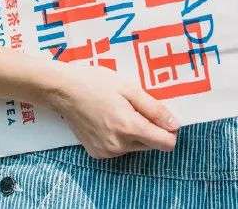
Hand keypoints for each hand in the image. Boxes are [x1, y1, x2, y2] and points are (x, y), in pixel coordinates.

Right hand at [43, 64, 178, 158]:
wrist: (63, 90)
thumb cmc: (96, 83)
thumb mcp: (130, 88)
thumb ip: (155, 109)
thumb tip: (175, 124)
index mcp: (129, 127)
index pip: (166, 144)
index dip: (169, 130)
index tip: (161, 116)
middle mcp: (119, 145)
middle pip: (152, 145)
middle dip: (150, 129)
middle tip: (134, 107)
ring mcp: (107, 152)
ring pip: (136, 147)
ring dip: (135, 133)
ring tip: (118, 111)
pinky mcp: (97, 154)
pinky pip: (121, 149)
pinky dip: (120, 137)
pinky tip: (108, 120)